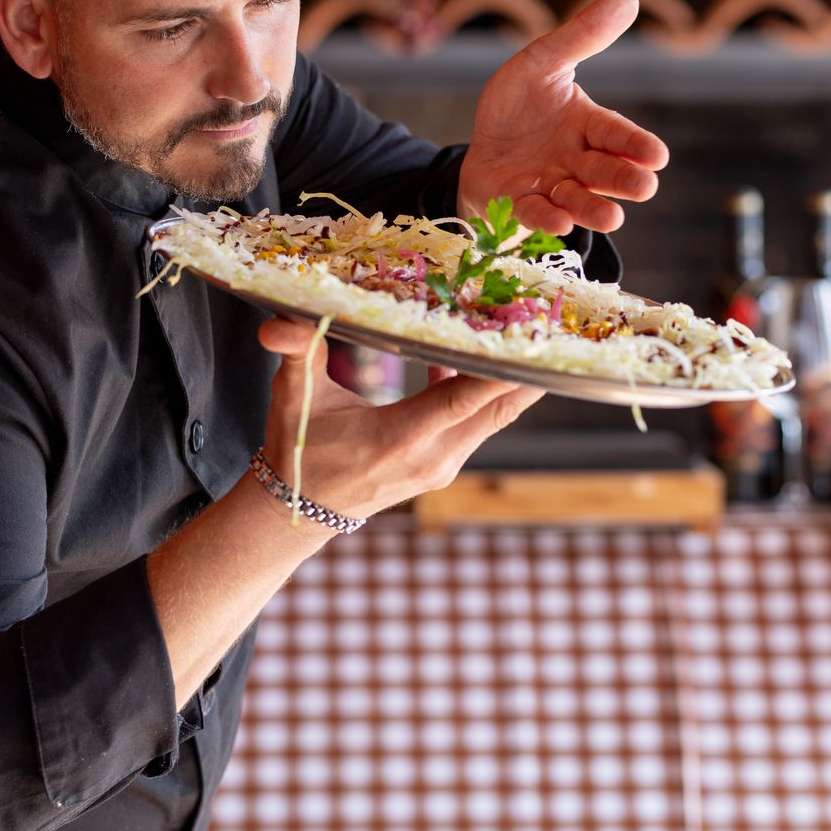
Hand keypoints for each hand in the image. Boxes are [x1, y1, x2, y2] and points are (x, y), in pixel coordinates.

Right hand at [254, 318, 545, 520]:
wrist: (299, 510)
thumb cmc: (298, 450)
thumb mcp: (294, 398)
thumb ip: (296, 353)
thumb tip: (276, 320)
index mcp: (401, 438)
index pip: (464, 399)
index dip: (502, 369)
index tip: (534, 338)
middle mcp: (433, 455)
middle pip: (498, 409)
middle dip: (530, 368)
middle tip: (554, 325)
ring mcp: (443, 463)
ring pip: (494, 416)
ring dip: (513, 378)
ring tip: (531, 333)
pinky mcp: (444, 464)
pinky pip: (478, 421)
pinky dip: (487, 391)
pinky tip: (478, 353)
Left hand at [458, 0, 670, 235]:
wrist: (480, 144)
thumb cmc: (519, 105)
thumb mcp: (543, 62)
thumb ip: (582, 36)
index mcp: (588, 125)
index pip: (617, 134)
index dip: (637, 145)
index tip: (658, 155)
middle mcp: (576, 161)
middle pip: (606, 172)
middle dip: (625, 180)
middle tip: (645, 187)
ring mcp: (550, 186)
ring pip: (578, 200)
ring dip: (594, 209)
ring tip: (613, 219)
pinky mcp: (519, 204)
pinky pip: (536, 213)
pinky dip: (548, 219)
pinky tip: (560, 221)